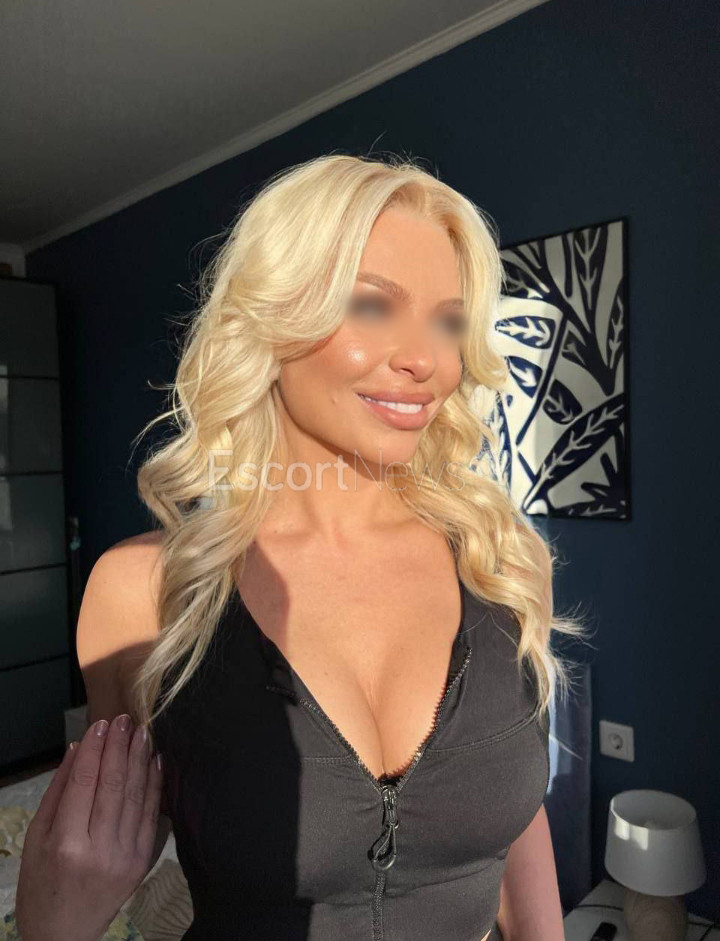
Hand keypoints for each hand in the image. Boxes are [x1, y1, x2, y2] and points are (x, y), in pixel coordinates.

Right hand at [14, 713, 162, 940]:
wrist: (63, 934)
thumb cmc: (41, 885)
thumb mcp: (36, 838)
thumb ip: (58, 791)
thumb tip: (78, 749)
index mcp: (66, 844)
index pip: (85, 783)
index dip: (95, 749)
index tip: (101, 724)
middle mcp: (99, 850)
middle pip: (113, 786)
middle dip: (120, 748)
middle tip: (125, 720)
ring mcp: (125, 857)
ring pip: (136, 797)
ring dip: (140, 760)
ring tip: (142, 732)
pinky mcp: (142, 862)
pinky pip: (151, 816)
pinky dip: (154, 785)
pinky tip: (154, 762)